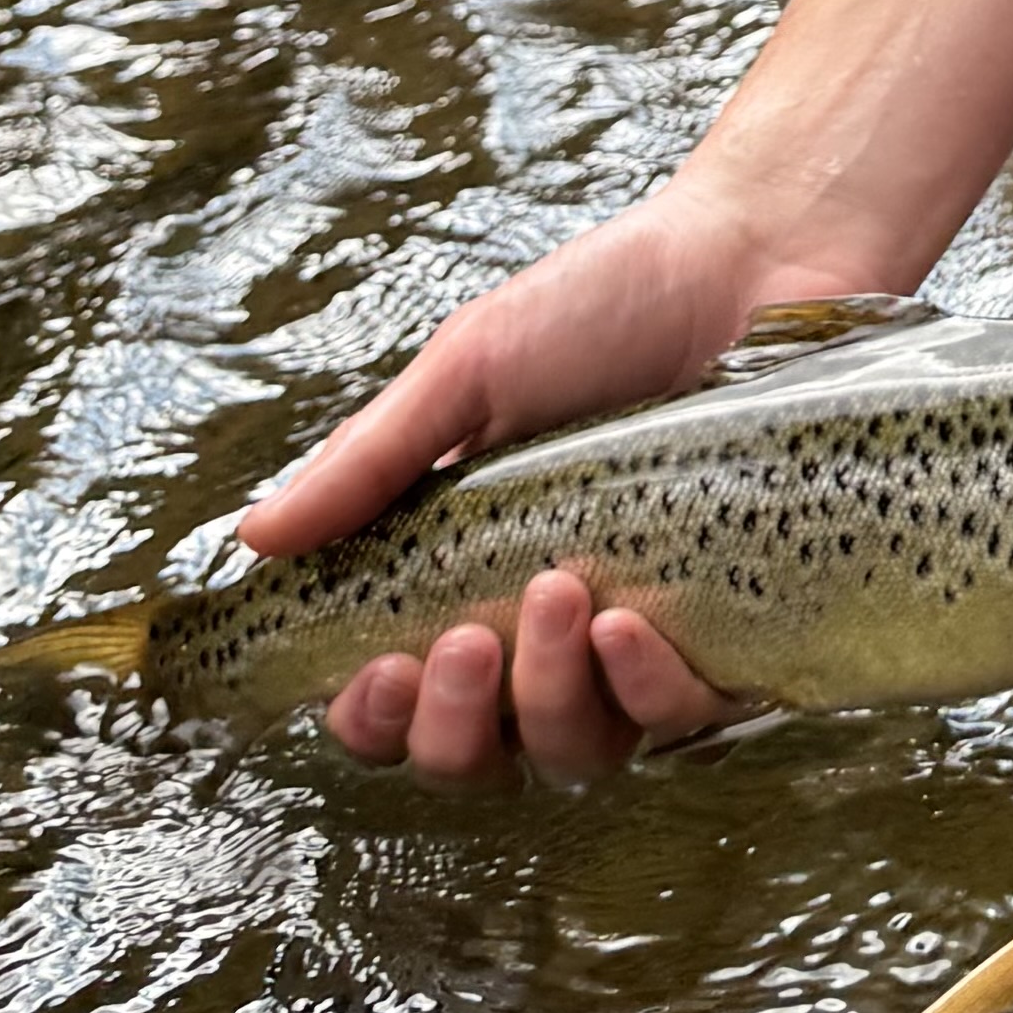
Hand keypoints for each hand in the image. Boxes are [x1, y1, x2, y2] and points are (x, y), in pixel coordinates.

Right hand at [237, 171, 793, 782]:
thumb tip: (255, 538)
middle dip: (452, 727)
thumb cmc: (607, 304)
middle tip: (459, 644)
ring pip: (576, 752)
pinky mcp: (734, 630)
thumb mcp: (474, 368)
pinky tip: (629, 625)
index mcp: (469, 573)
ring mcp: (641, 637)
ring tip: (561, 595)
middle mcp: (548, 628)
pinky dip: (647, 691)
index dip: (374, 720)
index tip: (372, 676)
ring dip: (548, 701)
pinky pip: (683, 719)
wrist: (756, 255)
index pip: (399, 700)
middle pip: (479, 756)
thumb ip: (372, 458)